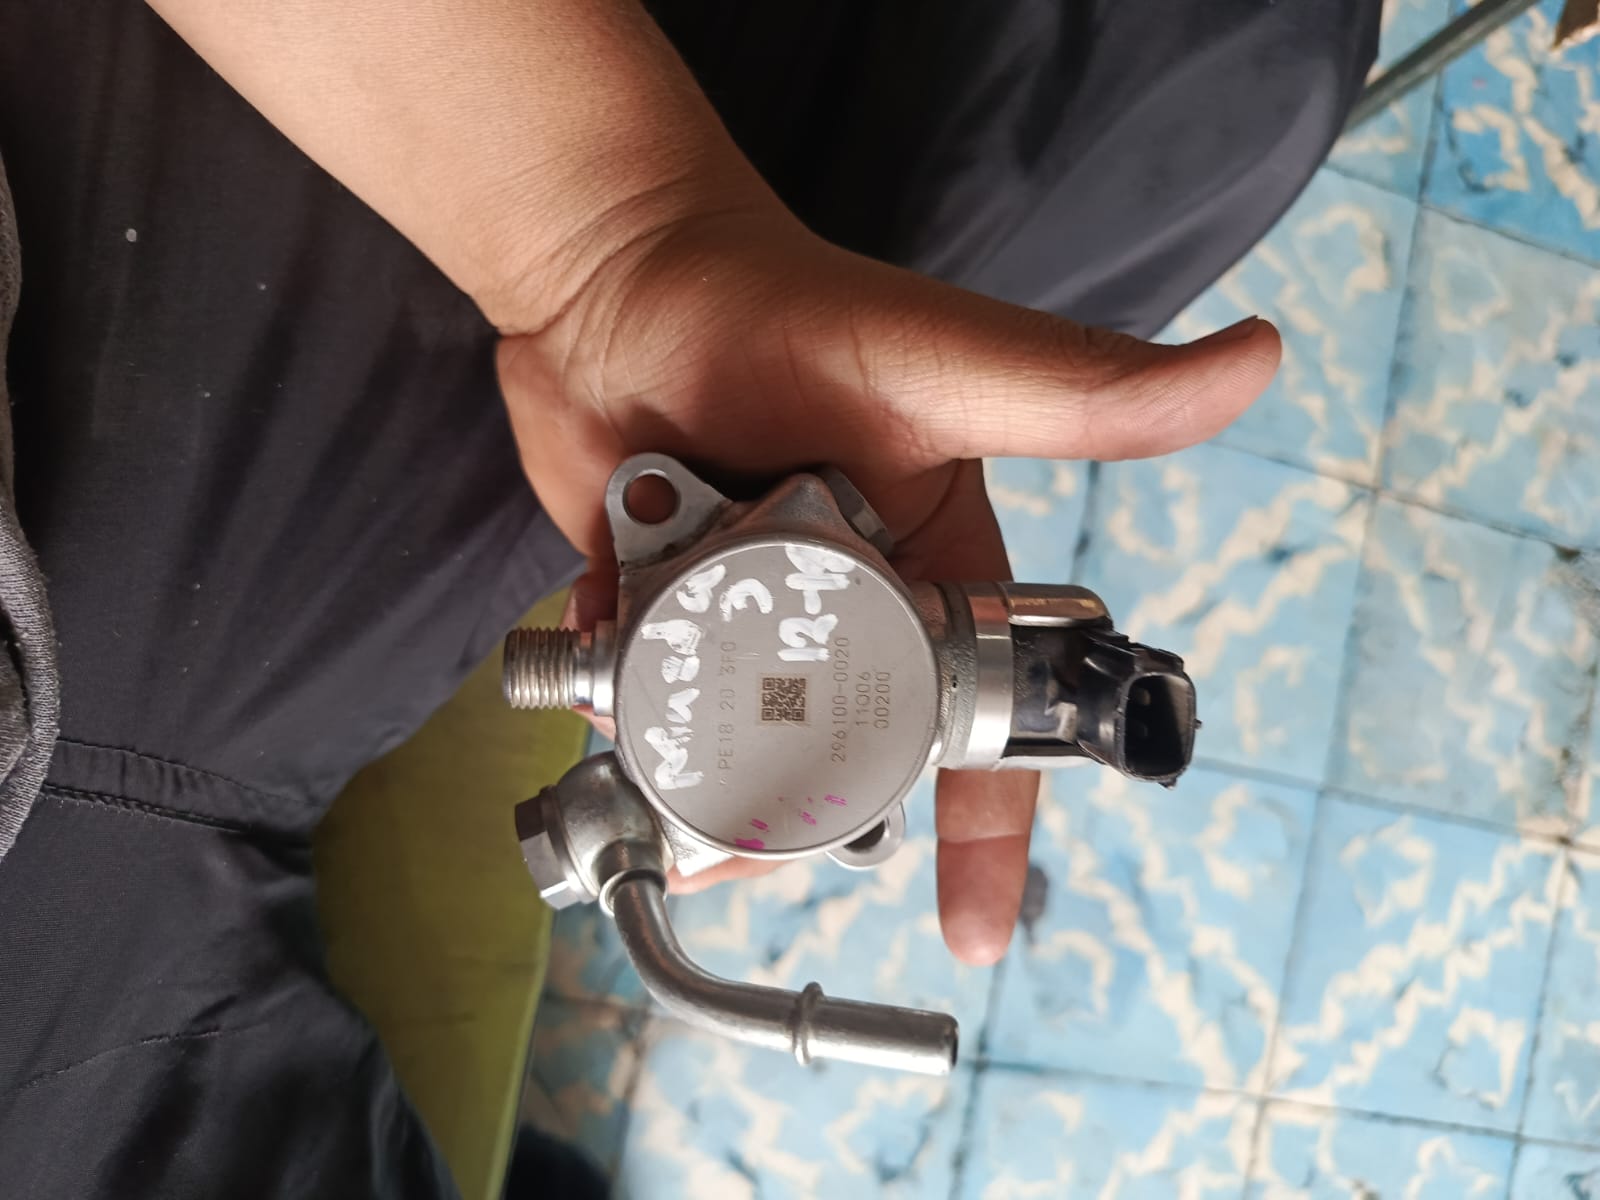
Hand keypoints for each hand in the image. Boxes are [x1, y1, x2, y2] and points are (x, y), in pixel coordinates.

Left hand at [497, 206, 1278, 964]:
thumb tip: (1258, 358)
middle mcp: (848, 610)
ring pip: (737, 748)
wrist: (616, 274)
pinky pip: (645, 693)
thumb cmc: (790, 306)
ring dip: (703, 775)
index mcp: (937, 577)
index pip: (981, 723)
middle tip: (753, 836)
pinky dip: (626, 703)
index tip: (979, 932)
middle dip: (806, 812)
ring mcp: (747, 616)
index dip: (988, 833)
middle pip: (849, 762)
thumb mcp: (947, 361)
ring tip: (666, 784)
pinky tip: (604, 676)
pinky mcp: (657, 608)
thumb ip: (1085, 391)